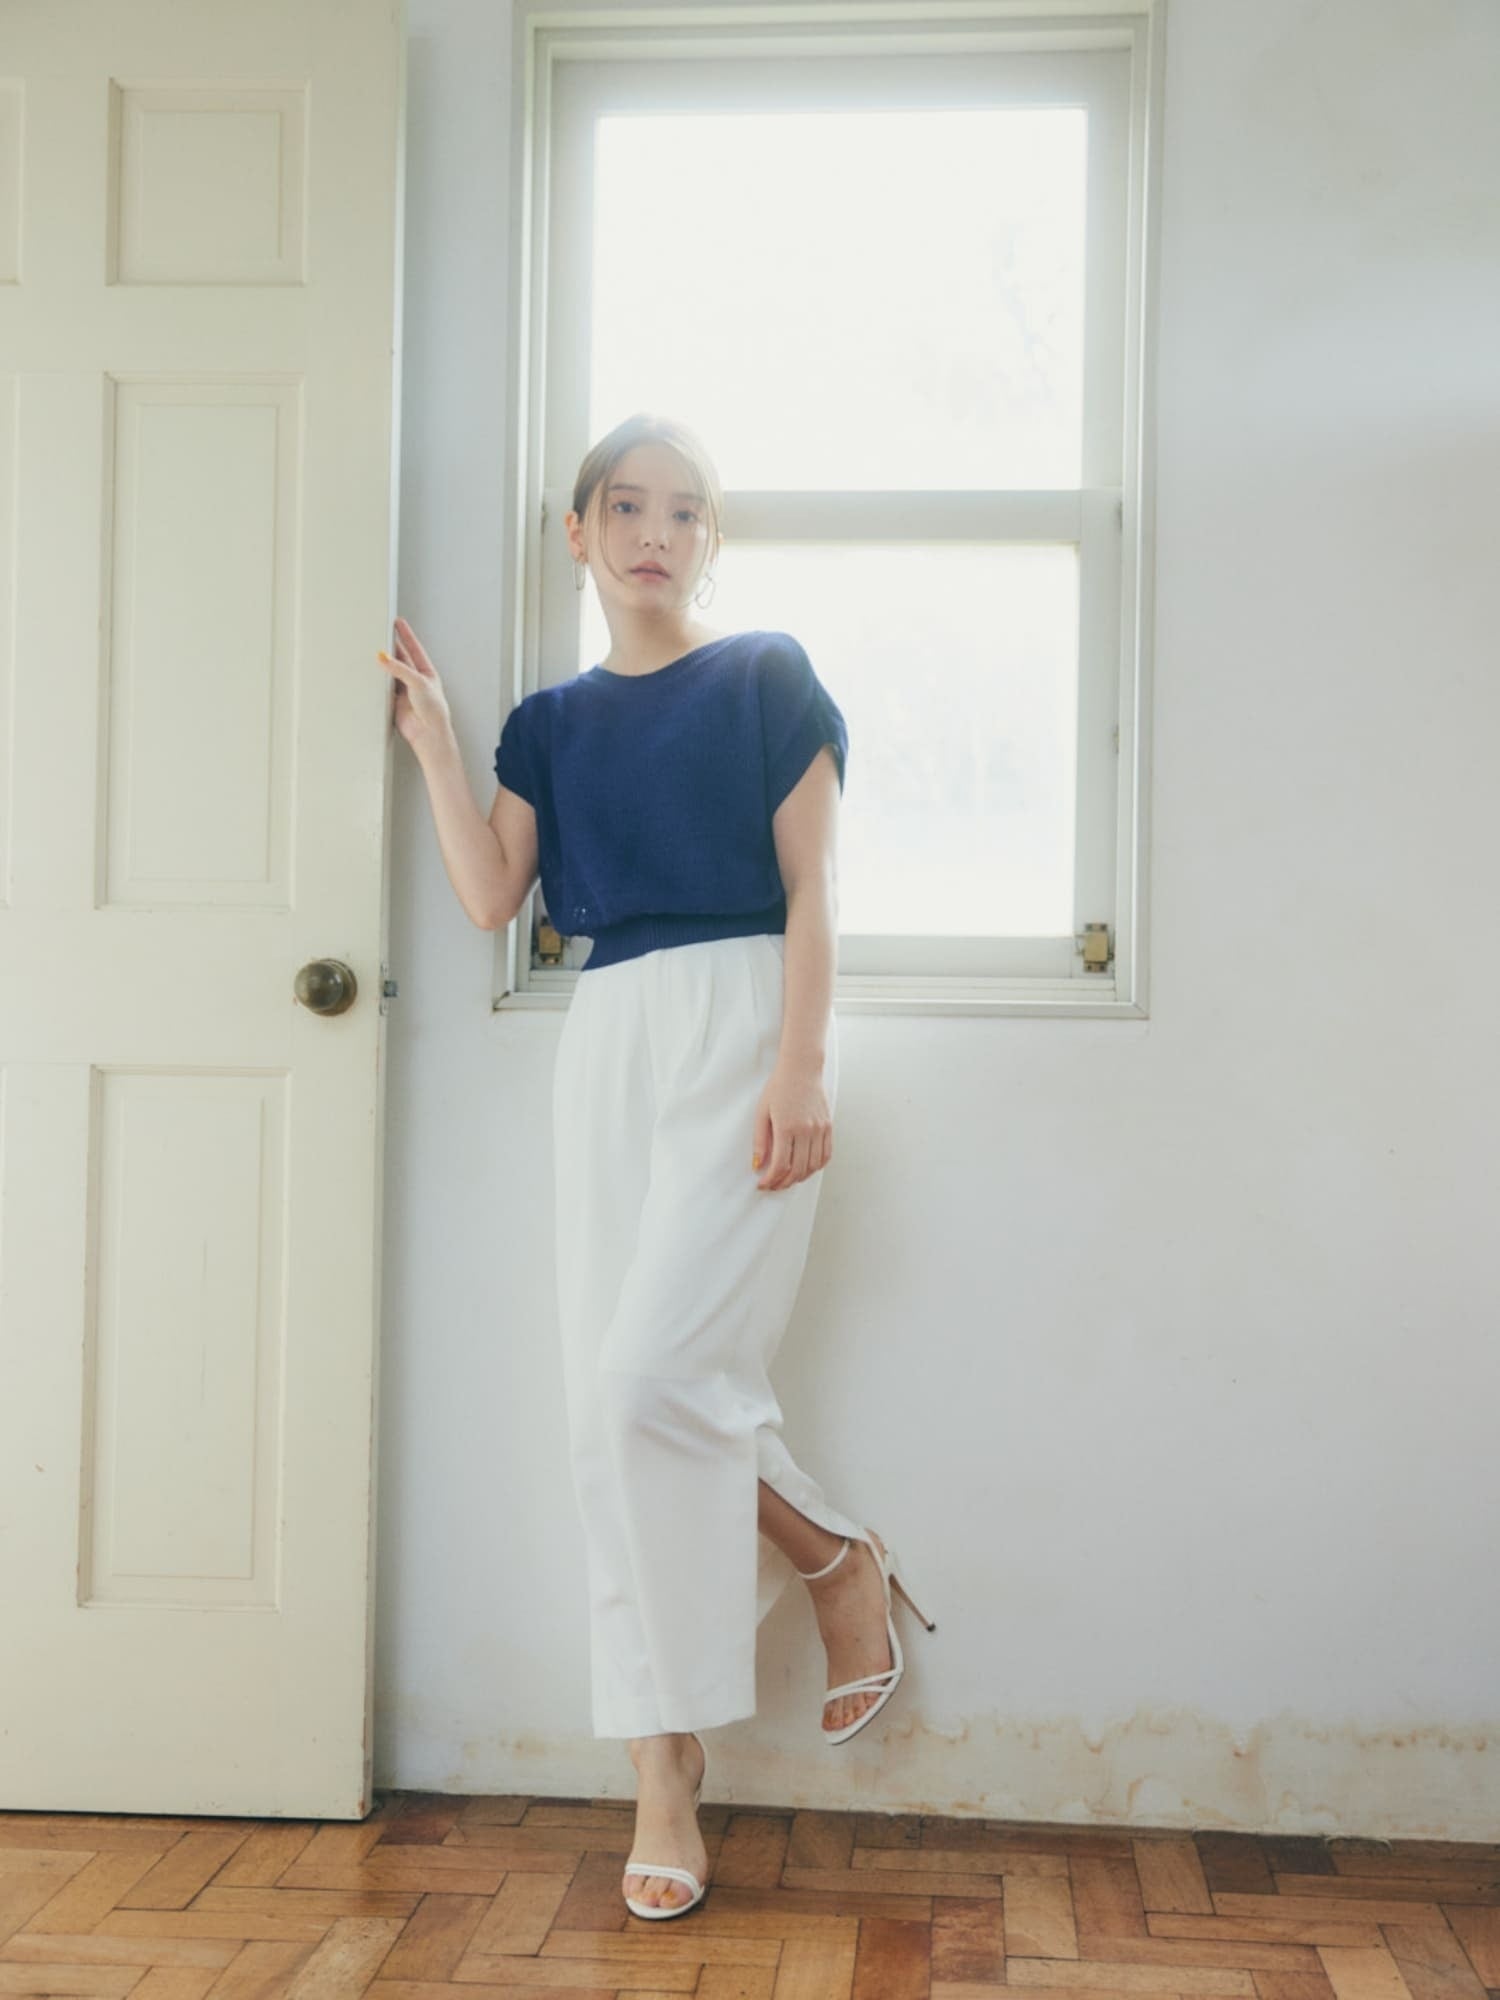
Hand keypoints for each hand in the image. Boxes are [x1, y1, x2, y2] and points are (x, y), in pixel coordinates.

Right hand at [377, 615, 454, 755]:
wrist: (428, 734)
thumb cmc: (434, 710)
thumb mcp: (418, 683)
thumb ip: (399, 669)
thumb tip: (384, 657)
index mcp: (426, 672)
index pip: (414, 648)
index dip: (406, 634)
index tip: (398, 622)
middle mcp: (415, 680)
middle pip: (400, 658)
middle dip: (391, 646)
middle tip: (380, 632)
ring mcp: (404, 691)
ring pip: (390, 673)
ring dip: (382, 664)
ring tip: (372, 651)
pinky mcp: (394, 702)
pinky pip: (383, 688)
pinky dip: (377, 682)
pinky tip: (371, 675)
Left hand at [751, 1059, 832, 1189]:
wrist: (802, 1069)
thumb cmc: (779, 1087)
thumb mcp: (762, 1112)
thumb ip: (760, 1141)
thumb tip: (758, 1165)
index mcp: (787, 1127)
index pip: (780, 1164)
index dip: (770, 1179)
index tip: (762, 1184)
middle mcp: (806, 1130)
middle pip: (798, 1169)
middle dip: (783, 1183)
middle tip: (773, 1186)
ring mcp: (820, 1129)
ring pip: (813, 1166)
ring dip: (800, 1178)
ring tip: (787, 1180)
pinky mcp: (828, 1126)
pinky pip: (826, 1155)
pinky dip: (816, 1167)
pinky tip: (805, 1169)